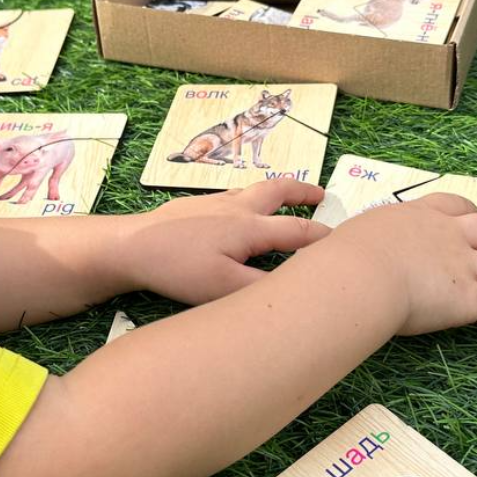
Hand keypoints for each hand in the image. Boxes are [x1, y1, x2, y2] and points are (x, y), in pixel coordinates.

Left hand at [117, 178, 329, 304]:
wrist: (132, 245)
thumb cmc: (177, 267)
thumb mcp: (222, 287)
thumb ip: (261, 286)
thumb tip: (293, 287)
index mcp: (250, 227)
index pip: (299, 231)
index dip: (325, 238)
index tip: (344, 243)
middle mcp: (238, 207)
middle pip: (280, 191)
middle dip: (304, 193)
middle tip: (322, 195)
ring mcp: (216, 202)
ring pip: (256, 189)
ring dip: (279, 190)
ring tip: (289, 196)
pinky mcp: (197, 204)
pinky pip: (236, 194)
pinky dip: (252, 196)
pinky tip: (243, 209)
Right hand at [321, 192, 476, 334]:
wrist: (359, 274)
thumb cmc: (343, 257)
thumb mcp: (352, 237)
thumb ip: (359, 243)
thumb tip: (334, 252)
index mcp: (417, 216)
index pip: (453, 206)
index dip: (471, 212)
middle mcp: (447, 236)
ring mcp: (463, 266)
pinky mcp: (470, 299)